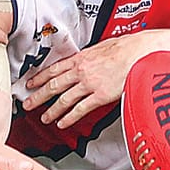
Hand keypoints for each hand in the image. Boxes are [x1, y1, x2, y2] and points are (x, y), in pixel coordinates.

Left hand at [26, 39, 142, 128]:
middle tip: (28, 103)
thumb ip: (92, 54)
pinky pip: (80, 109)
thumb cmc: (127, 48)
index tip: (31, 83)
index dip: (40, 77)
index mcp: (81, 58)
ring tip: (44, 118)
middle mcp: (81, 71)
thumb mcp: (103, 46)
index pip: (54, 69)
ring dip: (51, 110)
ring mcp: (89, 84)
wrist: (140, 53)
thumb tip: (89, 57)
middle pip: (54, 86)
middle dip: (38, 96)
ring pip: (64, 99)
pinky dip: (69, 118)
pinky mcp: (100, 96)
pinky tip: (63, 123)